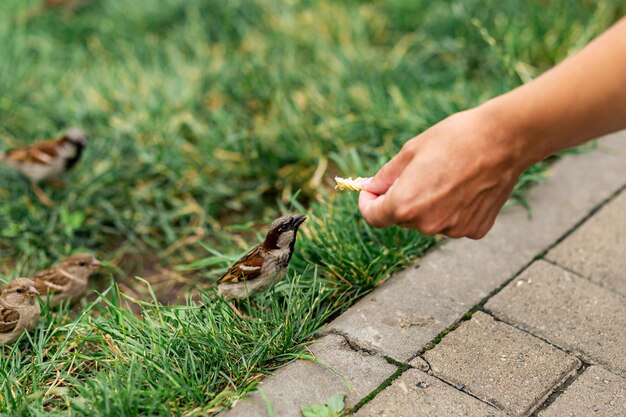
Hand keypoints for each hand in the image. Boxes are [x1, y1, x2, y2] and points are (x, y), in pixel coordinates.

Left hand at [358, 107, 528, 238]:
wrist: (503, 140)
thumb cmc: (454, 139)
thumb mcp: (410, 151)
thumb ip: (386, 177)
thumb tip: (372, 189)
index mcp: (405, 205)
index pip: (373, 217)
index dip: (368, 203)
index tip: (372, 192)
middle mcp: (427, 224)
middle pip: (402, 218)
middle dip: (401, 199)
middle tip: (418, 172)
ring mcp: (453, 230)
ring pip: (428, 220)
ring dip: (428, 204)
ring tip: (448, 175)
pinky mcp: (474, 230)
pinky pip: (453, 221)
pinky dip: (453, 208)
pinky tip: (466, 187)